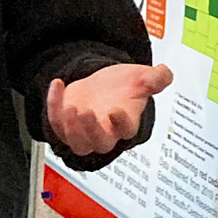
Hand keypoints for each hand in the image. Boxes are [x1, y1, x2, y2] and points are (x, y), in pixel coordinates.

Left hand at [45, 64, 173, 156]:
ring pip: (77, 143)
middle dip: (92, 131)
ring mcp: (84, 131)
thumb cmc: (123, 86)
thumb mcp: (141, 77)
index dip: (121, 124)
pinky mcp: (65, 124)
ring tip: (71, 106)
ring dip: (71, 129)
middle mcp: (106, 132)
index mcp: (126, 123)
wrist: (102, 85)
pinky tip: (58, 84)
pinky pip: (56, 122)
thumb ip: (155, 78)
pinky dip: (54, 105)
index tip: (116, 110)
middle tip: (86, 112)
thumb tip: (164, 73)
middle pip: (100, 144)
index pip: (127, 131)